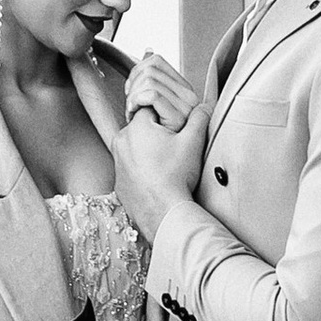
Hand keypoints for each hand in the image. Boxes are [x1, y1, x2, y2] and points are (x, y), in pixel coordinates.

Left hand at [114, 85, 211, 240]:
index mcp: (136, 127)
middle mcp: (121, 142)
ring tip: (166, 168)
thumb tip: (203, 108)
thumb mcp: (193, 142)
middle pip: (142, 130)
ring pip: (135, 150)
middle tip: (173, 152)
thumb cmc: (176, 176)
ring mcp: (117, 163)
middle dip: (157, 136)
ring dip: (148, 154)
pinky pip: (131, 170)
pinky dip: (142, 172)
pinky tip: (157, 180)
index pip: (151, 109)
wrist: (164, 212)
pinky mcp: (119, 182)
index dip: (167, 120)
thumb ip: (199, 118)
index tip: (176, 132)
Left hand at [120, 50, 199, 132]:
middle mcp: (188, 95)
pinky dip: (136, 102)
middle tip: (130, 104)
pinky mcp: (179, 118)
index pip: (156, 61)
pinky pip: (153, 95)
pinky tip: (133, 114)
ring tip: (132, 112)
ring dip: (132, 97)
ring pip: (149, 80)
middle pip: (150, 69)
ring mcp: (186, 107)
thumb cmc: (155, 137)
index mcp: (184, 89)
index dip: (136, 71)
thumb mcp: (152, 103)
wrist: (163, 169)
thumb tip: (148, 51)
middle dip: (133, 85)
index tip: (131, 90)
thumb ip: (153, 77)